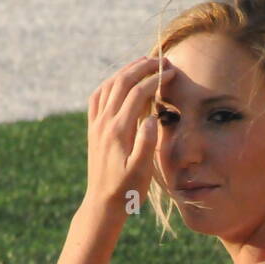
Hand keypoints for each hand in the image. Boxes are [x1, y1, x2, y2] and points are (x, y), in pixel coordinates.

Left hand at [85, 56, 173, 207]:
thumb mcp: (141, 171)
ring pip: (109, 85)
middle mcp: (104, 123)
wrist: (102, 203)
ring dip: (127, 70)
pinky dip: (110, 83)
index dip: (155, 79)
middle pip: (122, 82)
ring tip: (144, 63)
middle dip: (142, 67)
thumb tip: (152, 117)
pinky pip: (98, 97)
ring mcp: (96, 124)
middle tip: (161, 60)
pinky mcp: (93, 129)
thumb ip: (146, 143)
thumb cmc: (126, 190)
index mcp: (119, 130)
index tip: (171, 72)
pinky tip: (119, 81)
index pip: (138, 93)